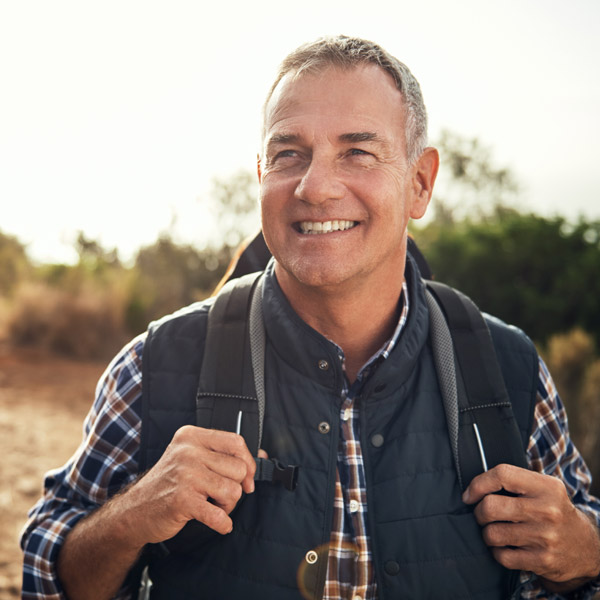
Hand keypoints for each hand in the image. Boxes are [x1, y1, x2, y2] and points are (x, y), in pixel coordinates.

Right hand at [123, 426, 263, 543]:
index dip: (248, 462)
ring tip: (213, 505)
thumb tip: (262, 456)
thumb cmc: (169, 483)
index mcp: (191, 436)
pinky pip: (220, 515)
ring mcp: (185, 475)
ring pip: (233, 491)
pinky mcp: (182, 500)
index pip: (235, 442)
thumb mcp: (192, 458)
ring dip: (228, 505)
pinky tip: (218, 522)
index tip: (248, 478)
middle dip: (235, 487)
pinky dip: (223, 523)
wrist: (134, 511)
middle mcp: (188, 451)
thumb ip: (224, 455)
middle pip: (238, 469)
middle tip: (220, 495)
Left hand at [462, 464, 599, 590]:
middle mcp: (547, 510)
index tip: (469, 495)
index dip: (478, 484)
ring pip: (492, 534)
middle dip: (478, 512)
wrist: (586, 547)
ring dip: (487, 534)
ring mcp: (545, 537)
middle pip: (490, 506)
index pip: (502, 475)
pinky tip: (505, 547)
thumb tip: (473, 487)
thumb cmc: (553, 511)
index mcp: (546, 486)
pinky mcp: (542, 560)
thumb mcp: (543, 488)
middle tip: (483, 515)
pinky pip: (502, 556)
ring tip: (495, 531)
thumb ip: (514, 481)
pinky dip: (497, 552)